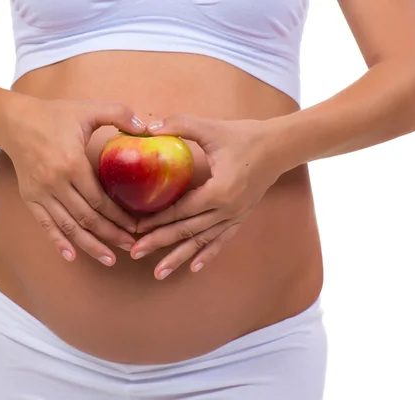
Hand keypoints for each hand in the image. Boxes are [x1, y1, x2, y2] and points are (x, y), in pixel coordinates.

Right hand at [3, 97, 146, 265]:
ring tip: (110, 258)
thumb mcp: (88, 108)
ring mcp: (41, 193)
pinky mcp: (29, 198)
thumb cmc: (54, 115)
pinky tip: (72, 256)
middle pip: (87, 218)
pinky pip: (45, 225)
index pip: (100, 200)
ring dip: (90, 245)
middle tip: (131, 246)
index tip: (136, 226)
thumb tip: (146, 127)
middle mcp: (55, 183)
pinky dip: (58, 242)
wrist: (14, 122)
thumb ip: (119, 113)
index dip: (119, 217)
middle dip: (111, 235)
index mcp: (72, 164)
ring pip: (69, 227)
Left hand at [131, 114, 282, 279]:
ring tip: (159, 274)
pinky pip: (221, 240)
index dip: (156, 219)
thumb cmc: (246, 136)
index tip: (135, 227)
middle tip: (134, 252)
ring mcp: (235, 217)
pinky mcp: (240, 217)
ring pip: (202, 242)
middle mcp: (228, 210)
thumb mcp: (211, 128)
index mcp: (220, 191)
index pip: (181, 210)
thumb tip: (148, 127)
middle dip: (159, 243)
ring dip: (179, 258)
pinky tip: (193, 268)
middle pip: (188, 231)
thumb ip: (179, 125)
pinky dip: (207, 254)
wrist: (280, 146)